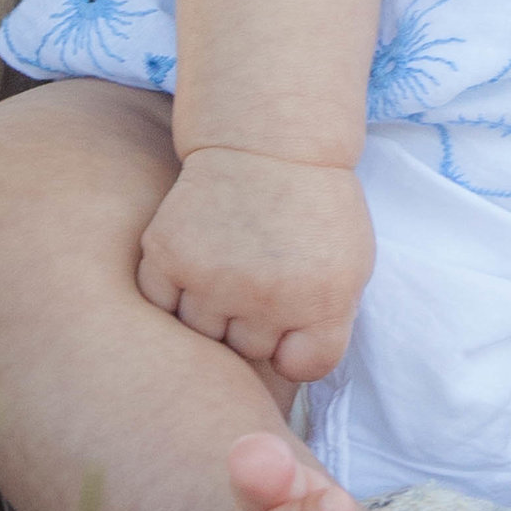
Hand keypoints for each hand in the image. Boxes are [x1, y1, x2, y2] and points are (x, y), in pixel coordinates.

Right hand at [136, 145, 374, 381]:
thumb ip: (327, 323)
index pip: (304, 369)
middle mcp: (268, 297)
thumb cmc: (314, 204)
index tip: (294, 316)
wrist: (269, 140)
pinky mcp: (169, 257)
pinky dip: (171, 293)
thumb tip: (288, 371)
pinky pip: (160, 307)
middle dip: (254, 324)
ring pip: (201, 337)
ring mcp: (214, 279)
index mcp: (323, 300)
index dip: (297, 347)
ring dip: (211, 312)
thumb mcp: (350, 263)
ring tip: (227, 270)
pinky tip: (193, 263)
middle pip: (248, 353)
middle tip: (258, 278)